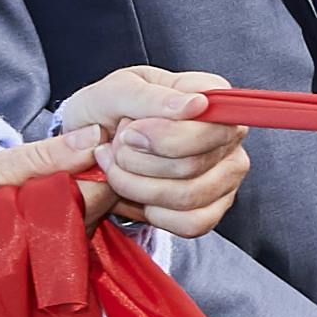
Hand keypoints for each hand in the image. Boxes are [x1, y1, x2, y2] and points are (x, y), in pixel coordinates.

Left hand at [51, 66, 244, 234]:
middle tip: (114, 148)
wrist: (89, 144)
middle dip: (137, 162)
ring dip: (137, 188)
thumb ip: (152, 96)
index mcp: (211, 97)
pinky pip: (192, 223)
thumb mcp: (113, 92)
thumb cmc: (105, 112)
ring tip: (118, 169)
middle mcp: (228, 136)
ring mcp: (225, 175)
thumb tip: (196, 104)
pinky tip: (138, 194)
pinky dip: (153, 214)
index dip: (166, 137)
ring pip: (188, 197)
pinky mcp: (214, 207)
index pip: (211, 126)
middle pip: (192, 164)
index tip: (127, 133)